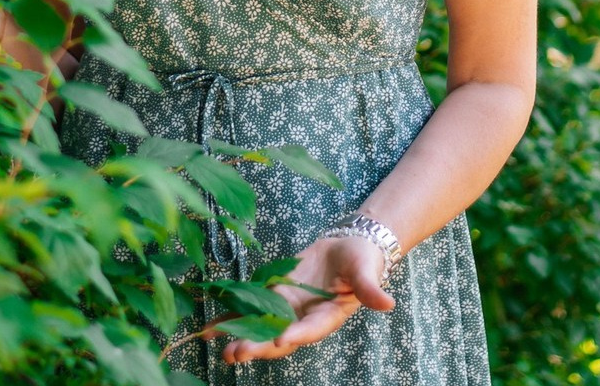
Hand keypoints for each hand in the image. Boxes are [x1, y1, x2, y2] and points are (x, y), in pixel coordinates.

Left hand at [218, 234, 395, 363]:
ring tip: (218, 345)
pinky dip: (233, 318)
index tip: (277, 341)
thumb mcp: (366, 271)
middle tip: (235, 353)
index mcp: (327, 317)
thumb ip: (370, 289)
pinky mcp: (275, 296)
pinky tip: (211, 328)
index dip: (294, 335)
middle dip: (257, 345)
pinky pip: (252, 309)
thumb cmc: (361, 259)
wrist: (348, 247)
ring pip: (260, 327)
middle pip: (278, 336)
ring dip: (240, 336)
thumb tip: (388, 303)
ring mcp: (287, 309)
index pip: (309, 329)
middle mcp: (303, 319)